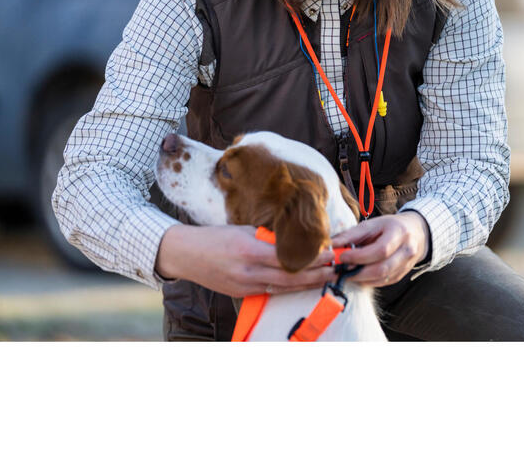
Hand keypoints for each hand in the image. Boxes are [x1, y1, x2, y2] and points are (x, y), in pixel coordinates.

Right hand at [156, 224, 336, 297]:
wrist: (186, 254)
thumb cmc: (215, 237)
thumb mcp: (243, 229)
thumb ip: (268, 237)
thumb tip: (294, 238)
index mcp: (249, 250)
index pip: (289, 256)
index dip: (312, 257)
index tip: (330, 252)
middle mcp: (248, 270)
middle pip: (290, 276)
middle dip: (317, 274)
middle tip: (336, 269)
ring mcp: (245, 285)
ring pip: (283, 287)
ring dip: (307, 284)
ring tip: (326, 279)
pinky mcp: (241, 294)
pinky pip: (270, 292)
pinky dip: (288, 288)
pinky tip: (302, 285)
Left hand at [330, 211, 429, 286]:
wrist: (415, 232)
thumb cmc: (389, 226)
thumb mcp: (372, 224)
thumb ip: (352, 234)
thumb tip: (331, 244)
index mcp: (399, 233)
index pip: (381, 250)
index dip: (360, 256)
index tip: (342, 257)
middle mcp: (407, 250)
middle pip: (382, 268)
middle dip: (358, 272)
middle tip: (341, 270)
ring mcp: (407, 265)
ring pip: (382, 278)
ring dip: (361, 279)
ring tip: (346, 273)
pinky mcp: (402, 275)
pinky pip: (383, 283)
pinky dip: (368, 281)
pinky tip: (357, 276)